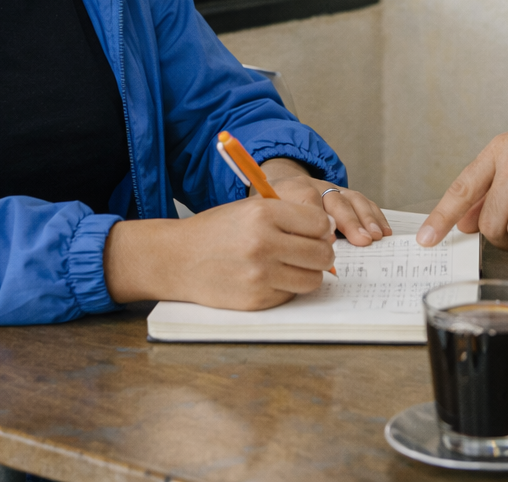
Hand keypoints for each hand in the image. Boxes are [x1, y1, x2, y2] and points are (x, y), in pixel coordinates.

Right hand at [102, 197, 335, 309]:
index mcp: (263, 213)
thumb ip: (289, 216)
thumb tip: (329, 231)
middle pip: (322, 253)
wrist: (177, 259)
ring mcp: (259, 275)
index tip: (316, 231)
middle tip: (310, 251)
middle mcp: (263, 243)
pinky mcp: (256, 299)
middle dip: (321, 253)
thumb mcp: (249, 208)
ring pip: (313, 279)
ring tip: (291, 266)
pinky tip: (269, 278)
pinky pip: (291, 295)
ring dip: (308, 273)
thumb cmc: (217, 231)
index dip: (322, 228)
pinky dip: (287, 287)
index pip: (319, 223)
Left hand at [265, 164, 392, 246]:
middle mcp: (313, 186)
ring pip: (352, 199)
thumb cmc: (271, 215)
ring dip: (366, 219)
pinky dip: (375, 216)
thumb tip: (307, 252)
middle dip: (350, 221)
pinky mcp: (344, 195)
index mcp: (290, 191)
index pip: (308, 199)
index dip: (321, 220)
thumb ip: (282, 232)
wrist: (275, 192)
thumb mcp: (267, 221)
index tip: (328, 240)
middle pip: (334, 199)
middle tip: (361, 240)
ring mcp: (330, 189)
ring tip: (374, 236)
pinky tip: (382, 230)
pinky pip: (363, 202)